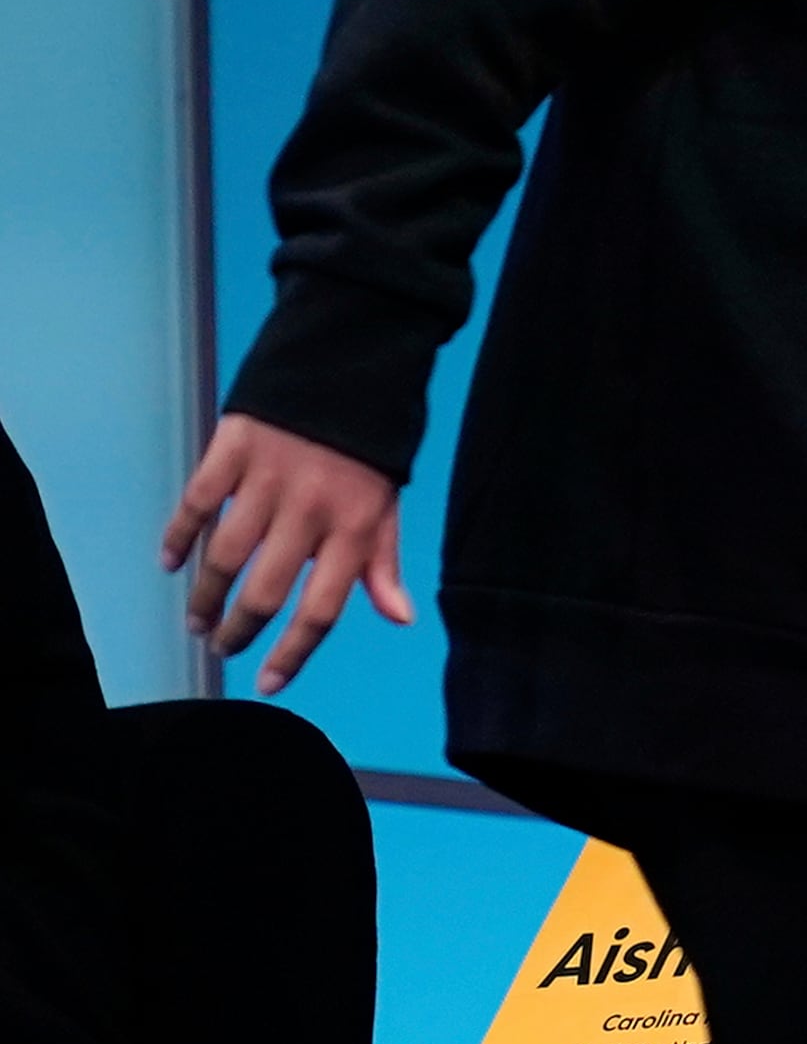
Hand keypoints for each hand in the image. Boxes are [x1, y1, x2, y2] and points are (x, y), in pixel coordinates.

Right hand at [160, 414, 412, 695]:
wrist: (351, 362)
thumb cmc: (369, 446)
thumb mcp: (388, 503)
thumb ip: (385, 562)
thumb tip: (400, 617)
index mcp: (358, 527)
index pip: (323, 609)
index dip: (293, 653)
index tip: (266, 681)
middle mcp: (313, 509)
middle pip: (267, 591)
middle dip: (240, 629)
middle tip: (222, 645)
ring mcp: (270, 479)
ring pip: (225, 555)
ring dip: (205, 595)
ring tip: (198, 618)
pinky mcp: (234, 449)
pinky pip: (197, 504)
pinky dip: (179, 538)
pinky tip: (170, 563)